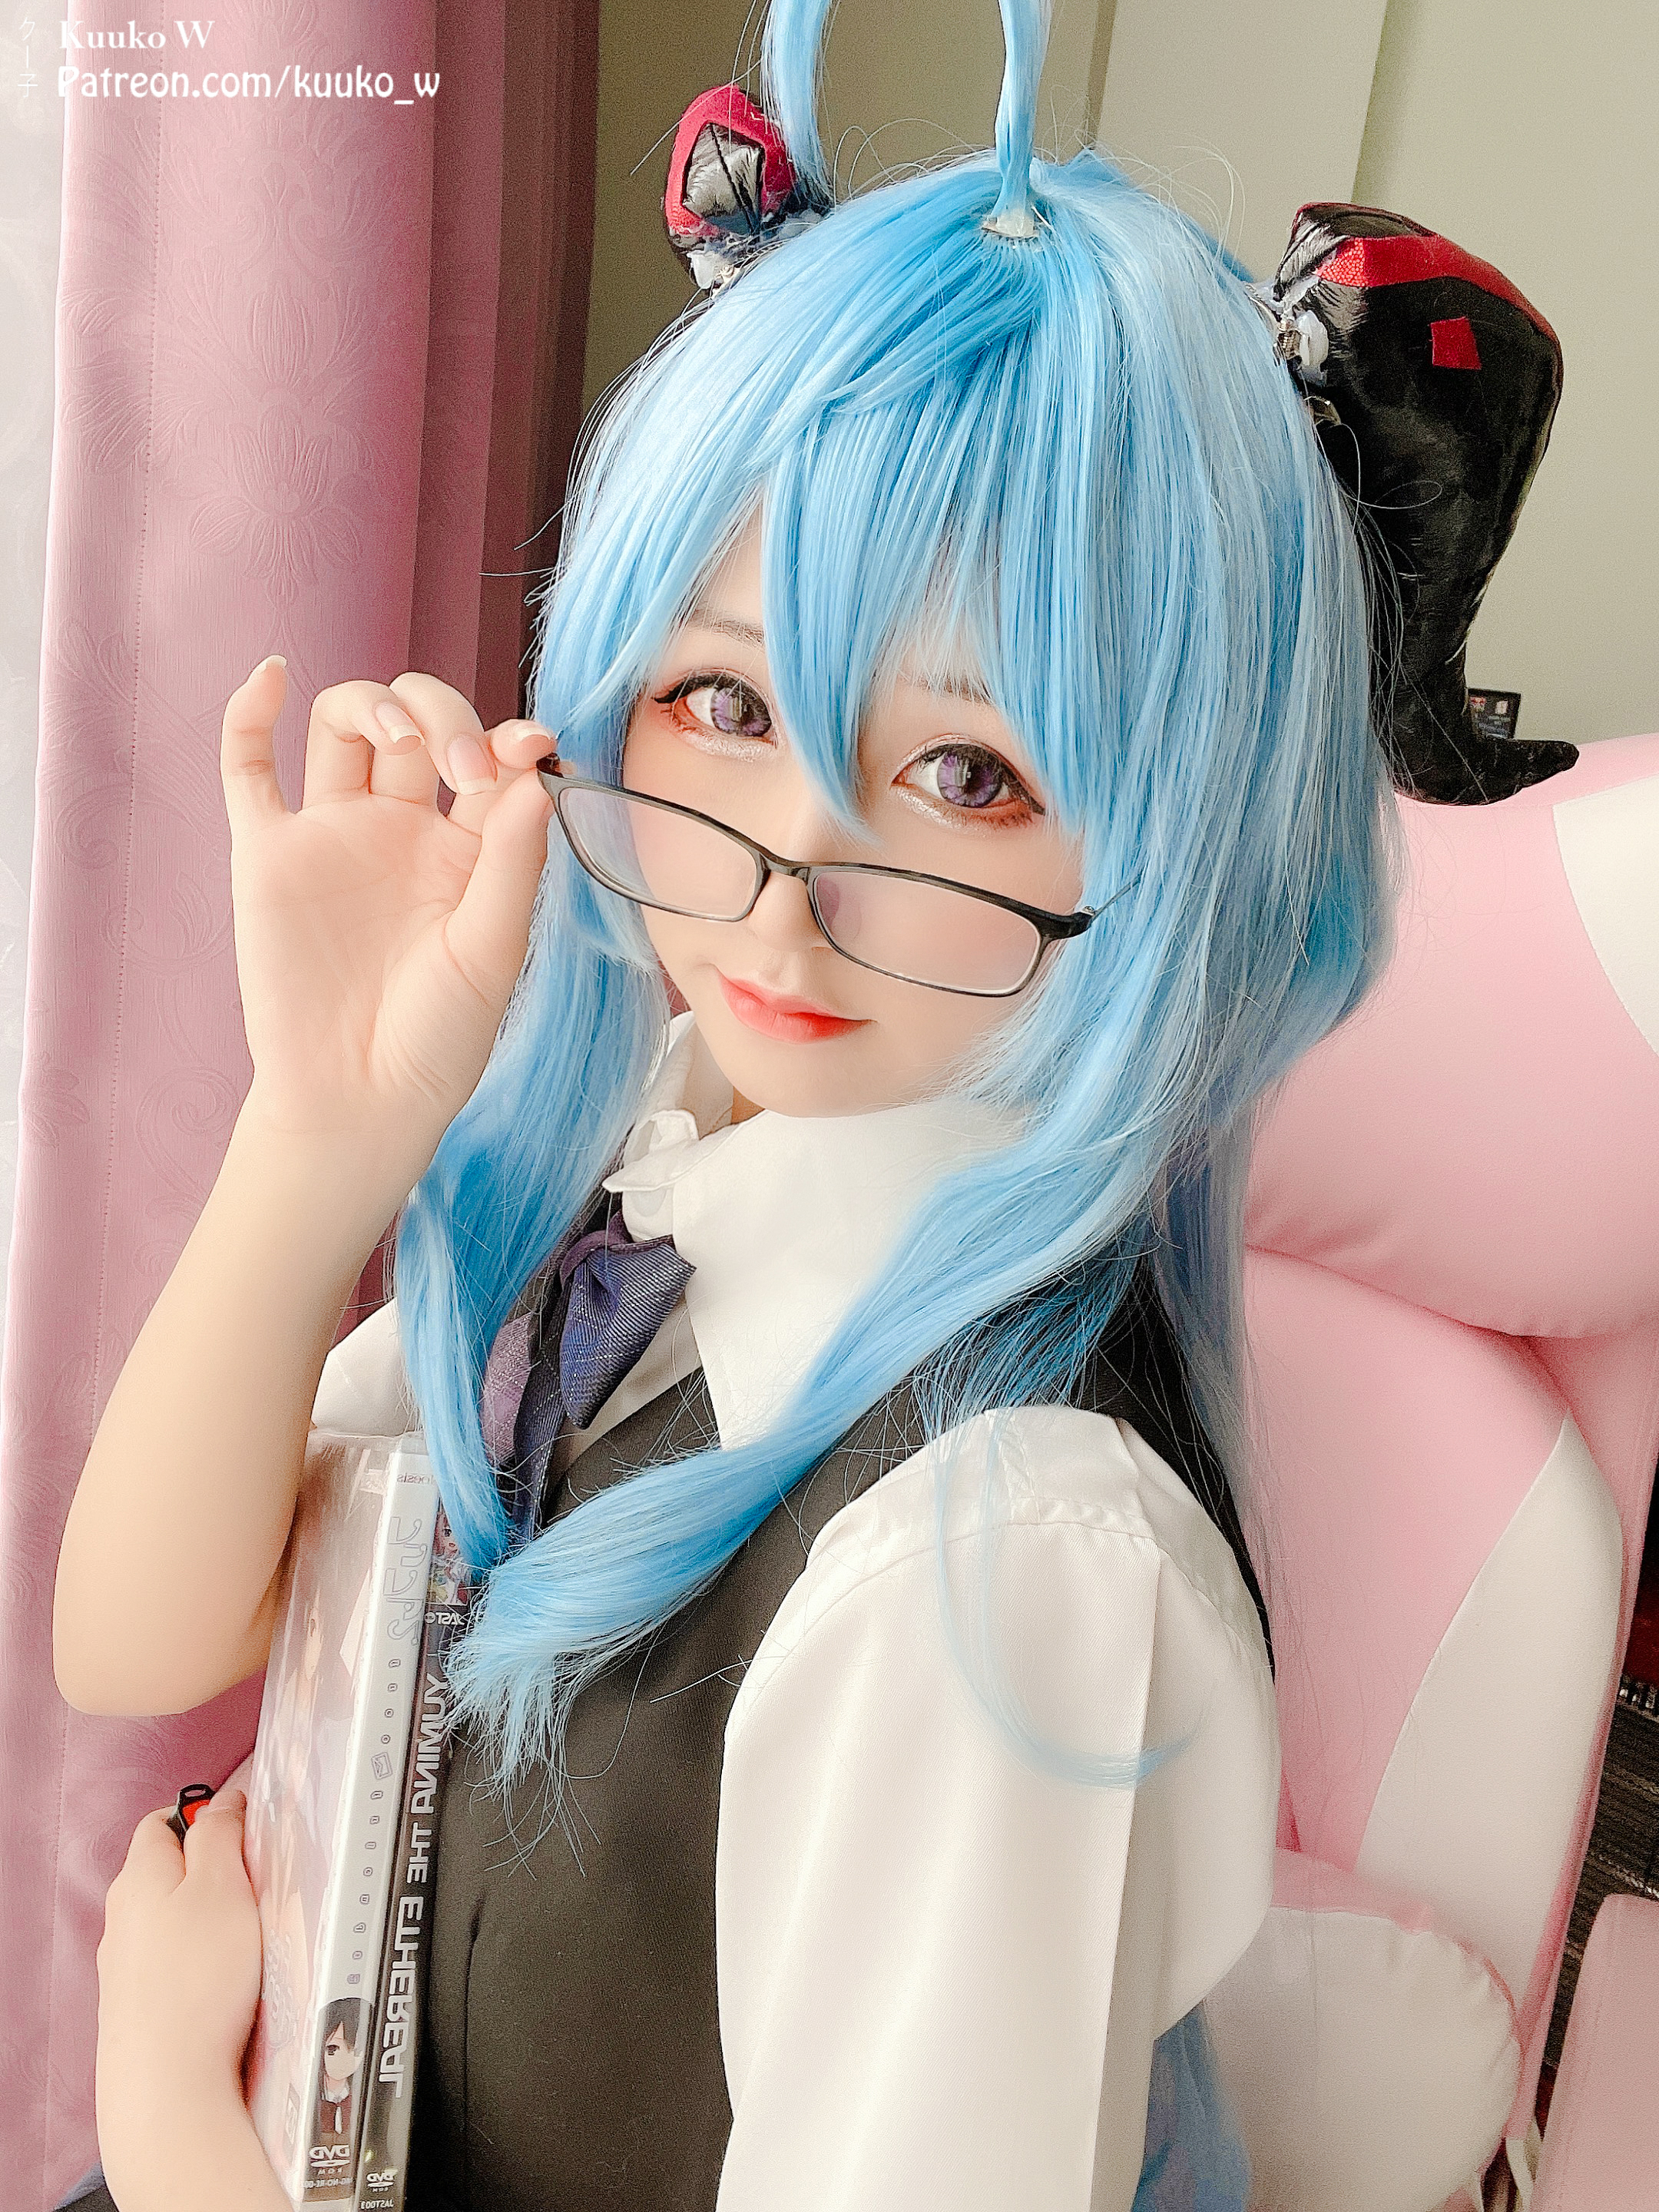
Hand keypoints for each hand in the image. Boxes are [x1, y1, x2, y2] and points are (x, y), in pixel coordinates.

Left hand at [95, 1789, 282, 2209]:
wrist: (167, 2085)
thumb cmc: (198, 1980)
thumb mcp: (222, 1885)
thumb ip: (220, 1835)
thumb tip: (220, 1803)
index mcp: (138, 1877)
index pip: (164, 1821)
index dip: (205, 1815)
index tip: (246, 1829)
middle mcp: (121, 1918)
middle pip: (167, 1872)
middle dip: (212, 1871)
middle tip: (258, 1885)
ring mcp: (124, 1968)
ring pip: (170, 1922)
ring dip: (208, 1921)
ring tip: (251, 1940)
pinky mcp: (137, 2010)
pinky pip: (172, 1967)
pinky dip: (200, 1965)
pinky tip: (228, 1985)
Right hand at [220, 659, 557, 1163]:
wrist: (359, 1099)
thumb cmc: (438, 1038)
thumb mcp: (492, 951)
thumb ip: (512, 861)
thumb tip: (533, 772)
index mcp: (467, 847)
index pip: (490, 759)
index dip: (510, 737)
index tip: (532, 743)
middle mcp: (403, 828)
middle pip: (418, 722)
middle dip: (445, 719)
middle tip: (465, 768)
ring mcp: (334, 833)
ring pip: (345, 726)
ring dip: (372, 704)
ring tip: (397, 735)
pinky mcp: (269, 853)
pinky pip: (248, 768)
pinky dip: (250, 714)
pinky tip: (272, 677)